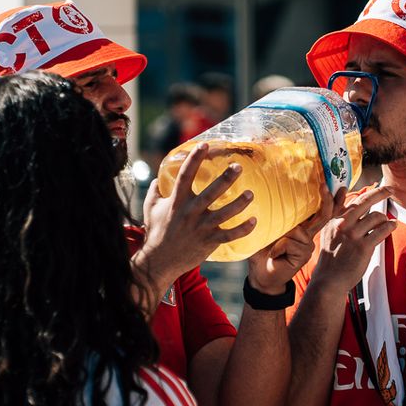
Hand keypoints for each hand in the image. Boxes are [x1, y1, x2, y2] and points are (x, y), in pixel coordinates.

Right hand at [137, 144, 255, 288]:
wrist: (159, 261)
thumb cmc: (156, 232)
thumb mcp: (150, 208)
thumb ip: (155, 191)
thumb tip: (158, 177)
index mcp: (177, 201)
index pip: (185, 175)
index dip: (195, 158)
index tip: (205, 145)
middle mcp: (190, 212)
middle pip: (211, 192)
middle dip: (226, 178)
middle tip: (238, 166)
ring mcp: (201, 227)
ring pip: (224, 214)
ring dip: (239, 204)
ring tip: (250, 194)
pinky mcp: (209, 241)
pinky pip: (230, 235)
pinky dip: (243, 229)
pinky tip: (254, 220)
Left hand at [246, 192, 337, 295]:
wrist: (261, 275)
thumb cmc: (263, 250)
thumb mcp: (268, 228)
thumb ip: (275, 216)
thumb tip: (272, 195)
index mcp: (302, 226)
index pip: (319, 210)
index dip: (330, 198)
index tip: (334, 184)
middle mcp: (308, 235)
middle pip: (323, 215)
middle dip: (327, 200)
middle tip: (324, 185)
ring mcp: (307, 246)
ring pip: (299, 230)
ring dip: (281, 236)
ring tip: (271, 245)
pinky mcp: (303, 256)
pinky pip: (291, 242)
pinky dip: (278, 246)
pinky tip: (273, 254)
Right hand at [309, 186, 394, 293]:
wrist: (329, 279)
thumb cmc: (331, 255)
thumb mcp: (329, 230)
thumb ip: (335, 210)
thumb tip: (339, 189)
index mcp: (335, 220)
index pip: (354, 200)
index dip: (369, 191)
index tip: (380, 185)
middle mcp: (343, 224)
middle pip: (366, 201)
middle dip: (381, 193)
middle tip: (390, 190)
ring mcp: (353, 235)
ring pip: (376, 217)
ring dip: (384, 219)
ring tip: (385, 223)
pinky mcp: (363, 247)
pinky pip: (382, 231)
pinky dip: (389, 227)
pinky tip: (392, 227)